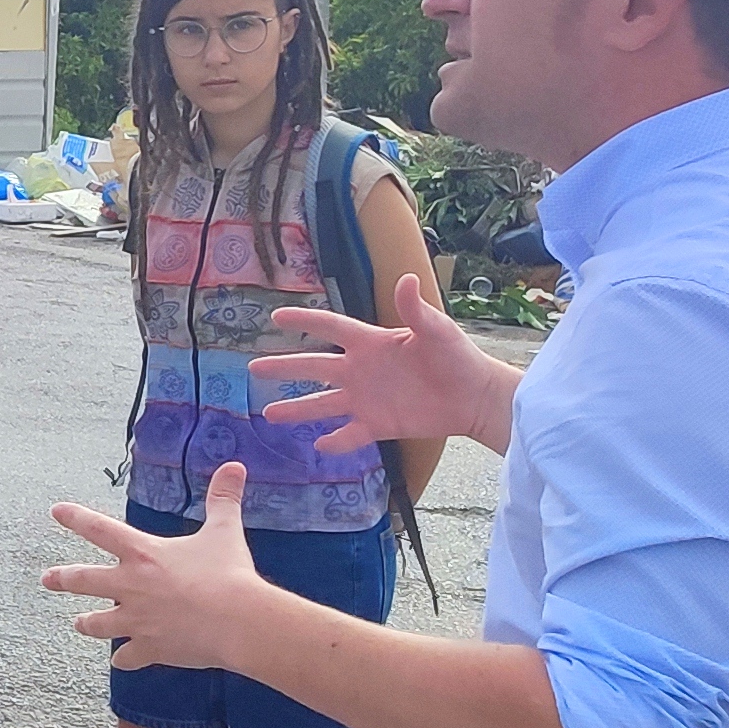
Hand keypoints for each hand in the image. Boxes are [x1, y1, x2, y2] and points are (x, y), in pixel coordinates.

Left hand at [43, 462, 281, 672]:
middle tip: (46, 579)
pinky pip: (129, 658)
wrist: (237, 621)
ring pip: (98, 624)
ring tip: (78, 623)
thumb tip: (235, 466)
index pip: (100, 529)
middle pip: (84, 581)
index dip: (76, 518)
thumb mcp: (225, 531)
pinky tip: (120, 662)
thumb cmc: (230, 574)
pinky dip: (125, 660)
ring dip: (87, 623)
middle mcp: (131, 586)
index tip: (56, 511)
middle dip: (62, 579)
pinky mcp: (150, 648)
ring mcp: (136, 620)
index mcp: (143, 554)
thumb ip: (224, 499)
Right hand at [252, 270, 502, 449]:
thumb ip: (417, 310)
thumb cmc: (457, 358)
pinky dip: (335, 442)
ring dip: (296, 409)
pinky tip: (317, 447)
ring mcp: (366, 399)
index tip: (276, 316)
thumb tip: (407, 280)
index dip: (304, 320)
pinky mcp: (378, 424)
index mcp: (370, 343)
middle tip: (253, 368)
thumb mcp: (437, 331)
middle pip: (314, 367)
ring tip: (268, 414)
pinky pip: (350, 435)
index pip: (330, 328)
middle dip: (284, 367)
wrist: (475, 397)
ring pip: (323, 404)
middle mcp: (361, 370)